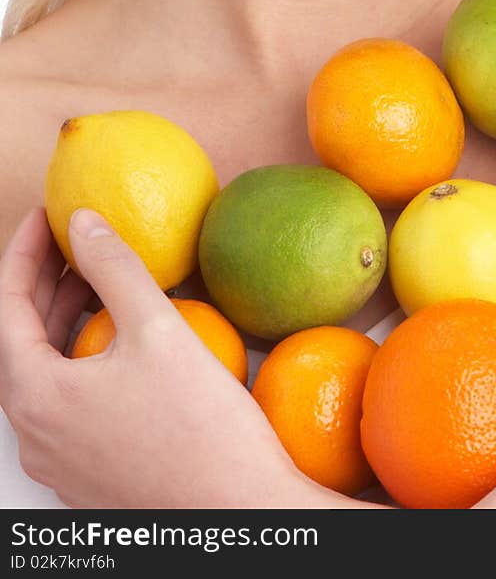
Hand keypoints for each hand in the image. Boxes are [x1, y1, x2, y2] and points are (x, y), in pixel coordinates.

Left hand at [0, 206, 340, 508]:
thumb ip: (115, 268)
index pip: (7, 307)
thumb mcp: (158, 329)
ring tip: (99, 278)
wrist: (239, 515)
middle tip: (73, 237)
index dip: (24, 252)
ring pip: (47, 374)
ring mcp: (61, 461)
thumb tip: (83, 221)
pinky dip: (83, 359)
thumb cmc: (199, 427)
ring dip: (66, 321)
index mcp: (35, 396)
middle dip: (46, 283)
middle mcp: (35, 435)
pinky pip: (71, 404)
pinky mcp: (90, 475)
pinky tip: (122, 339)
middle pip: (22, 341)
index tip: (46, 214)